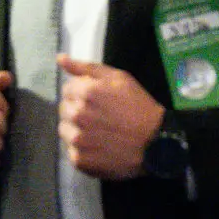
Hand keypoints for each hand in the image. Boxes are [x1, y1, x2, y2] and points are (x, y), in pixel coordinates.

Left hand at [57, 56, 164, 178]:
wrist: (157, 142)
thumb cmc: (139, 107)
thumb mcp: (119, 79)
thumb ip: (86, 68)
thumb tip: (60, 58)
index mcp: (85, 92)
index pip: (67, 90)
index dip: (82, 94)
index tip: (98, 102)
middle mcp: (77, 115)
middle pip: (64, 109)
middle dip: (78, 110)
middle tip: (100, 117)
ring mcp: (77, 139)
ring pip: (65, 130)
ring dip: (77, 130)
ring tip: (100, 133)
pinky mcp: (80, 160)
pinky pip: (72, 151)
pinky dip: (83, 150)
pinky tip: (100, 147)